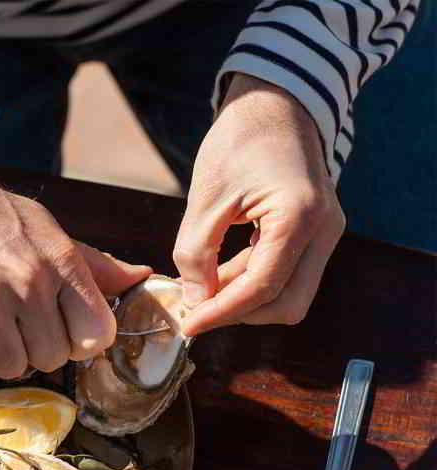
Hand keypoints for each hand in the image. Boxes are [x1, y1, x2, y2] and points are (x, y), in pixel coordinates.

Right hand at [0, 128, 150, 379]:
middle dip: (35, 347)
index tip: (63, 328)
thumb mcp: (44, 227)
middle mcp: (27, 283)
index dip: (81, 340)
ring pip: (10, 366)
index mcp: (59, 261)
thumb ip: (90, 262)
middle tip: (16, 321)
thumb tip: (139, 277)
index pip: (97, 334)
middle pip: (52, 358)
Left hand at [173, 73, 344, 335]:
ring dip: (243, 299)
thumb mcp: (206, 198)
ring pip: (288, 293)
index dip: (222, 312)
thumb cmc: (239, 139)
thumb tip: (194, 302)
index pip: (263, 287)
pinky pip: (286, 273)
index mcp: (300, 216)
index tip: (189, 324)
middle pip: (287, 303)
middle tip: (195, 312)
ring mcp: (324, 232)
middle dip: (239, 314)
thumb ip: (196, 253)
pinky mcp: (314, 232)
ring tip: (198, 290)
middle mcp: (324, 230)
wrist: (274, 103)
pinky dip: (250, 281)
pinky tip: (215, 275)